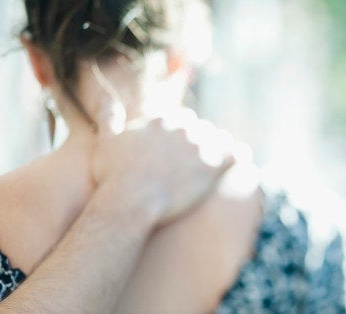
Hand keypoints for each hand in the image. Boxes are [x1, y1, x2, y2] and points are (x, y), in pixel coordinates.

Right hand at [91, 102, 234, 226]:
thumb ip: (109, 116)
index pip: (178, 119)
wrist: (132, 201)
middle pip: (198, 128)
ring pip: (218, 139)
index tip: (175, 150)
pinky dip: (239, 156)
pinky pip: (237, 154)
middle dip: (197, 141)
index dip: (177, 134)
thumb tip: (107, 99)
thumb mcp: (105, 140)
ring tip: (216, 162)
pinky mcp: (215, 165)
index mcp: (161, 119)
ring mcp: (200, 145)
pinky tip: (240, 162)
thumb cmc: (114, 174)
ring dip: (218, 147)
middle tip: (194, 161)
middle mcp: (183, 127)